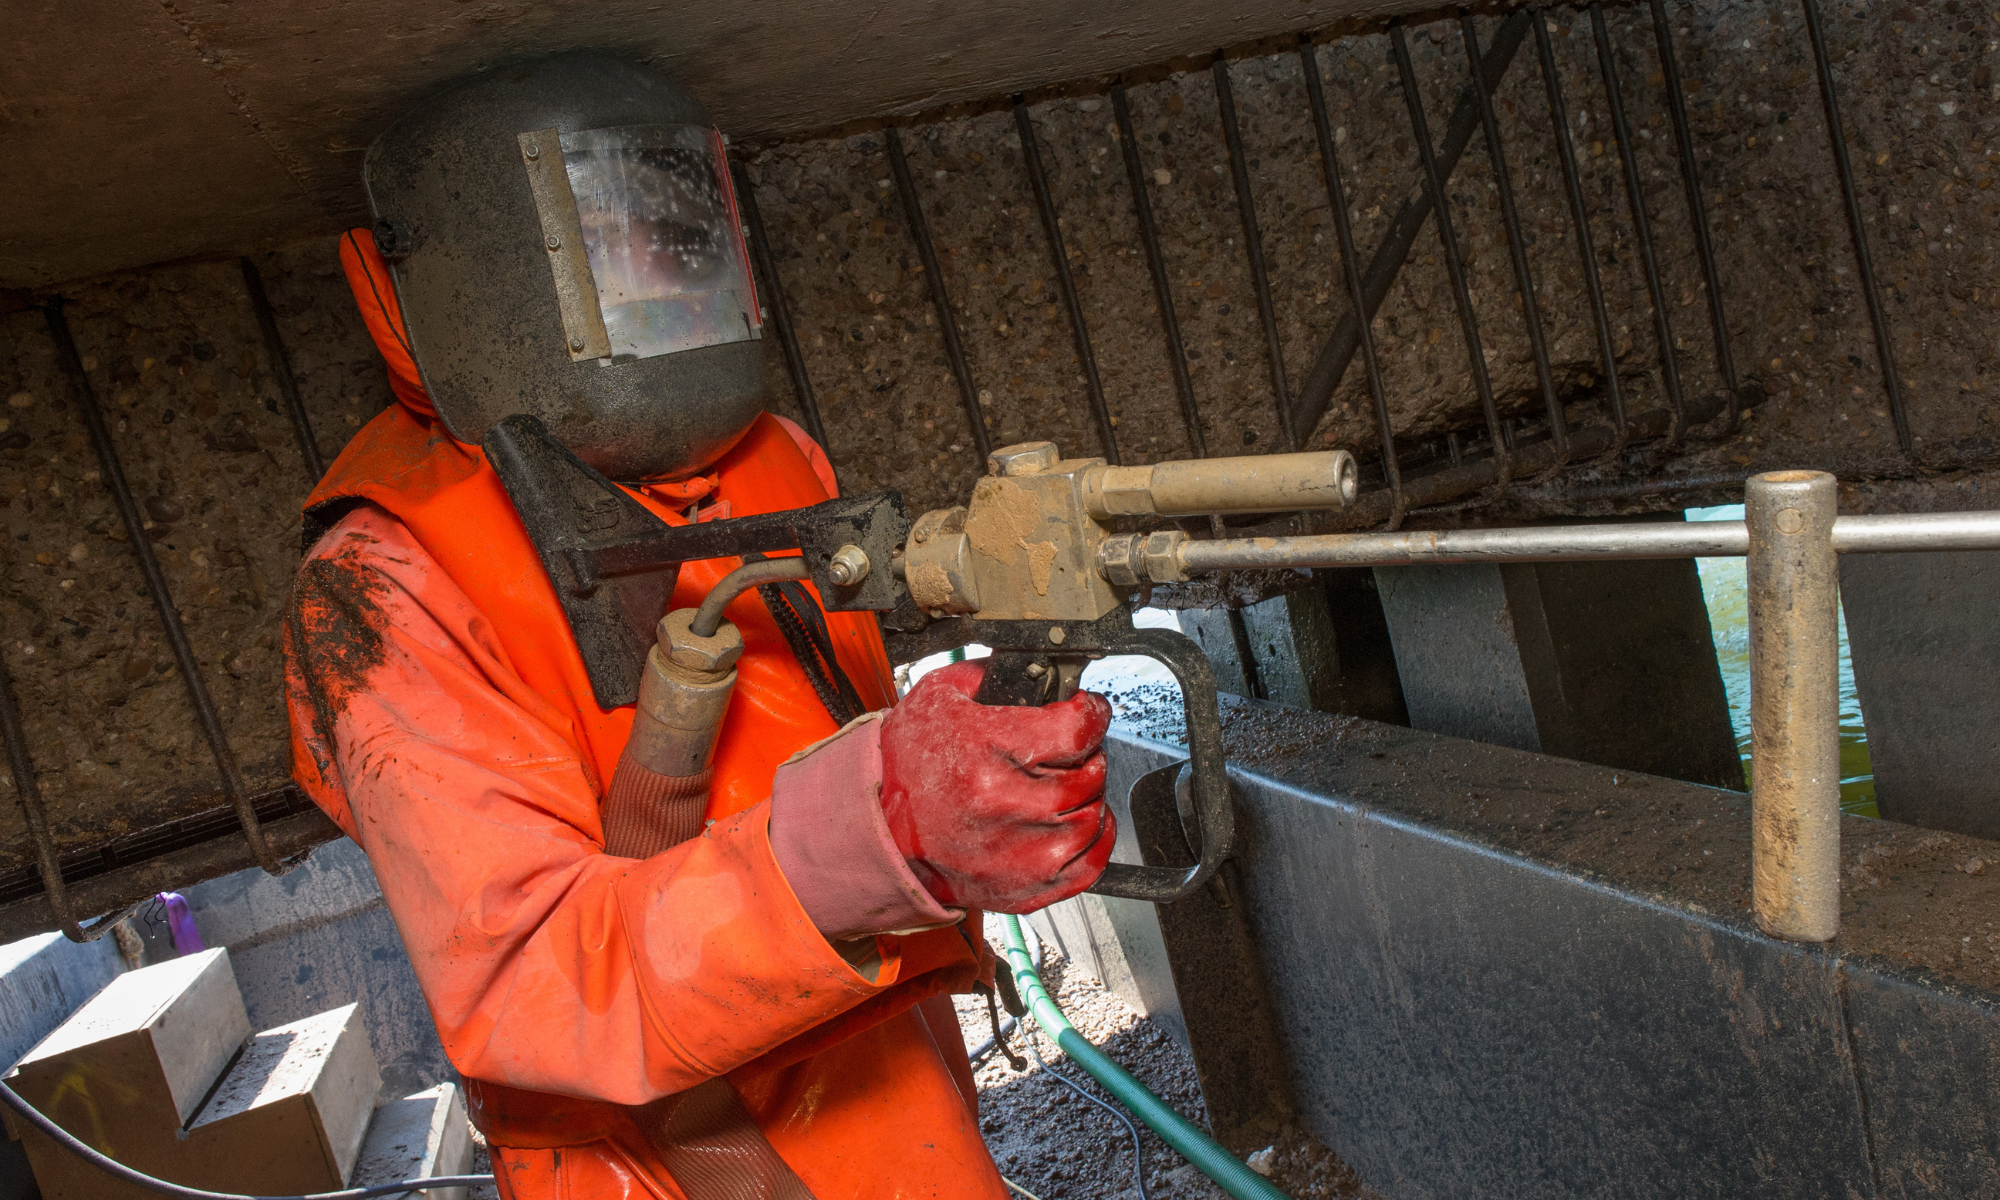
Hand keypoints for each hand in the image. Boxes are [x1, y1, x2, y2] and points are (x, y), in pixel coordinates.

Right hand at [879, 660, 1114, 912]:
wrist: (880, 831)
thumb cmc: (909, 764)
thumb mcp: (941, 694)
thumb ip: (995, 674)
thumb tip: (1043, 670)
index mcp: (988, 751)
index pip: (1079, 729)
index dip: (1090, 713)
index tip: (1086, 711)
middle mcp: (1008, 805)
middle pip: (1092, 772)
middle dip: (1085, 754)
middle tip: (1062, 752)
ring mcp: (1021, 853)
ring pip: (1095, 815)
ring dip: (1086, 796)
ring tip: (1058, 786)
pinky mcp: (1028, 887)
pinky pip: (1091, 862)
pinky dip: (1092, 838)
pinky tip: (1069, 821)